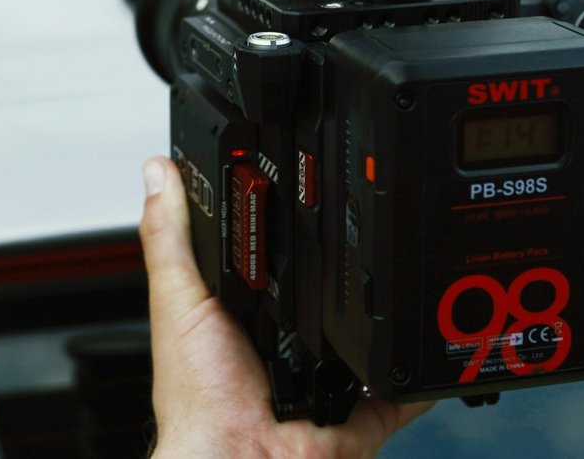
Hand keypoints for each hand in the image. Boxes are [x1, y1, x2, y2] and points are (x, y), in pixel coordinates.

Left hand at [139, 156, 431, 458]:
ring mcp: (327, 378)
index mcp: (242, 317)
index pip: (270, 262)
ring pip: (367, 333)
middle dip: (343, 270)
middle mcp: (286, 346)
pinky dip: (417, 372)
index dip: (283, 233)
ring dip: (379, 313)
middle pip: (326, 292)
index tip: (298, 192)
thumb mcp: (178, 303)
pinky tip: (425, 340)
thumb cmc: (198, 403)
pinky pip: (402, 388)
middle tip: (356, 235)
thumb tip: (158, 173)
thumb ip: (171, 238)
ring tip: (382, 283)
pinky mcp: (362, 410)